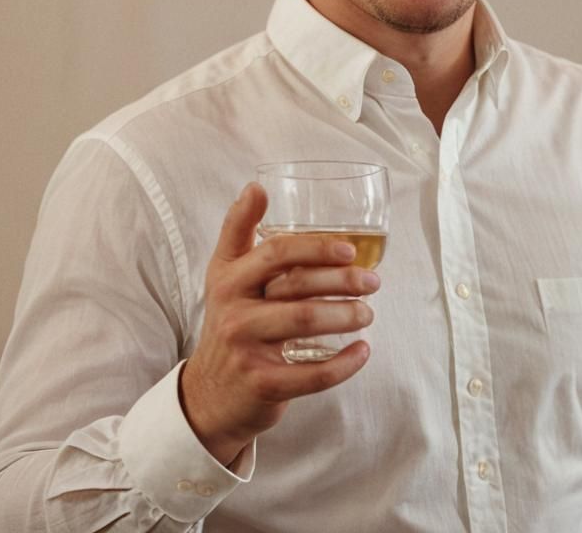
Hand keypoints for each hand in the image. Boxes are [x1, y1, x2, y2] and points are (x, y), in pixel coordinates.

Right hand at [180, 183, 380, 464]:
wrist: (209, 396)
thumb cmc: (229, 322)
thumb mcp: (224, 275)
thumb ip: (239, 230)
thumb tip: (255, 186)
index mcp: (230, 279)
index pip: (276, 253)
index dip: (315, 248)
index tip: (349, 248)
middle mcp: (234, 311)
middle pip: (298, 287)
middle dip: (343, 281)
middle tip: (373, 281)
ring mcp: (246, 349)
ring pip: (306, 324)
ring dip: (347, 315)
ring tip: (368, 312)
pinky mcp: (263, 385)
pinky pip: (312, 374)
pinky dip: (344, 364)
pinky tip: (363, 351)